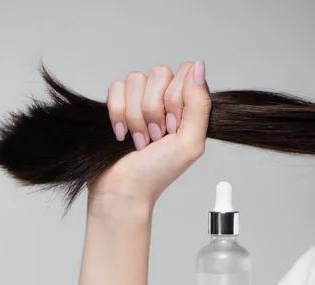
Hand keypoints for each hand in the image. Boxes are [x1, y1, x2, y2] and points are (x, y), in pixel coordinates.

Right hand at [87, 61, 210, 211]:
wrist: (124, 188)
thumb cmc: (157, 173)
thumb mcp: (190, 142)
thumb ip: (199, 104)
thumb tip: (198, 66)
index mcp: (186, 107)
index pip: (186, 72)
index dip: (176, 98)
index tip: (173, 127)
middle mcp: (163, 100)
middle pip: (159, 73)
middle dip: (154, 110)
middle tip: (155, 137)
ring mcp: (139, 101)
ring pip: (135, 80)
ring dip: (135, 116)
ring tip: (139, 140)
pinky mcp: (116, 104)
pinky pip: (116, 88)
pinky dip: (118, 114)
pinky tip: (122, 134)